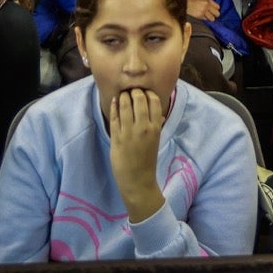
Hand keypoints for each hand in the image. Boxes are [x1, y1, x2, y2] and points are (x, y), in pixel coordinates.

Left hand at [108, 89, 167, 222]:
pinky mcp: (116, 136)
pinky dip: (114, 105)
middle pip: (138, 98)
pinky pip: (114, 115)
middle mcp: (143, 127)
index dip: (148, 93)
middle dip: (134, 91)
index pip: (154, 100)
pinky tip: (114, 101)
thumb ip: (155, 125)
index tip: (144, 92)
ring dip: (123, 96)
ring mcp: (128, 131)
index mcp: (155, 127)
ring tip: (122, 96)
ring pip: (124, 104)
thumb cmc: (147, 161)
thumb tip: (158, 112)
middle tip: (131, 92)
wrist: (137, 181)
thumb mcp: (156, 141)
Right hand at [185, 0, 220, 21]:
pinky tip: (201, 16)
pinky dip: (204, 19)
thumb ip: (208, 2)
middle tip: (211, 15)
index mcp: (207, 0)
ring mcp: (203, 11)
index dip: (216, 9)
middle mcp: (206, 5)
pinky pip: (206, 20)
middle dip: (215, 15)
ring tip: (206, 17)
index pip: (217, 7)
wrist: (182, 2)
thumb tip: (214, 8)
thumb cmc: (191, 0)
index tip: (214, 11)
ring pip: (212, 18)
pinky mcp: (199, 16)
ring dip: (210, 18)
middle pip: (217, 13)